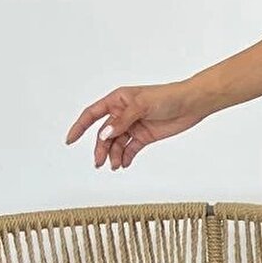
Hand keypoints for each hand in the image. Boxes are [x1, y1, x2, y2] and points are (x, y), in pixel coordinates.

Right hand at [64, 79, 207, 169]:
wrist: (191, 104)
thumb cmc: (167, 97)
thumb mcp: (142, 106)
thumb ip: (122, 121)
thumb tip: (104, 134)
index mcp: (118, 100)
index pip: (92, 114)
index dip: (79, 126)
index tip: (69, 140)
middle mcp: (122, 113)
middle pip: (104, 134)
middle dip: (100, 148)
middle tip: (99, 163)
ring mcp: (133, 125)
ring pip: (116, 144)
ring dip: (113, 155)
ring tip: (114, 165)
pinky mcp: (144, 136)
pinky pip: (130, 149)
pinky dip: (125, 157)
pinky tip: (123, 164)